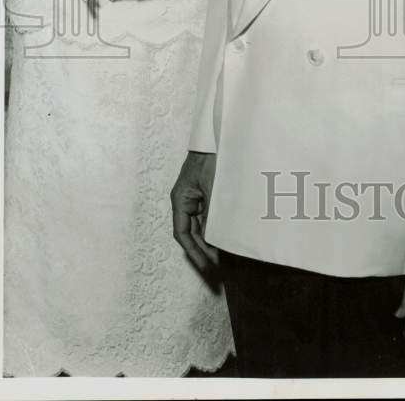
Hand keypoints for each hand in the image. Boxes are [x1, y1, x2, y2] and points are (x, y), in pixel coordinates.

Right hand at [171, 152, 218, 272]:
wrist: (215, 139)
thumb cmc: (209, 159)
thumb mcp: (211, 188)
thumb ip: (210, 213)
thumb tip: (211, 238)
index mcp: (180, 200)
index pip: (182, 232)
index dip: (192, 250)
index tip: (204, 263)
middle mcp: (186, 201)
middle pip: (191, 232)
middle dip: (202, 248)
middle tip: (215, 264)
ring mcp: (196, 198)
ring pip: (200, 225)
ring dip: (209, 239)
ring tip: (221, 254)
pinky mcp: (207, 194)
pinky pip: (208, 216)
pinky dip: (214, 226)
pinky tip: (224, 236)